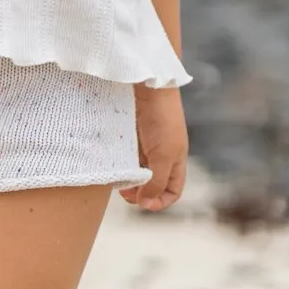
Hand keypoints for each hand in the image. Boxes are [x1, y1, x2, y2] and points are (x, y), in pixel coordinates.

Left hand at [119, 86, 187, 212]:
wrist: (149, 85)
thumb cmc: (162, 118)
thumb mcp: (163, 154)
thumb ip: (157, 180)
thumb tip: (146, 204)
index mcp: (176, 161)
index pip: (172, 192)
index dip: (160, 202)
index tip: (142, 203)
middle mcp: (162, 154)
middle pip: (152, 184)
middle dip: (139, 193)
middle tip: (124, 192)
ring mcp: (146, 144)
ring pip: (138, 171)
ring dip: (128, 179)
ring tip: (117, 181)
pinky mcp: (131, 134)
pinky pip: (126, 156)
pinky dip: (121, 164)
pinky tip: (113, 164)